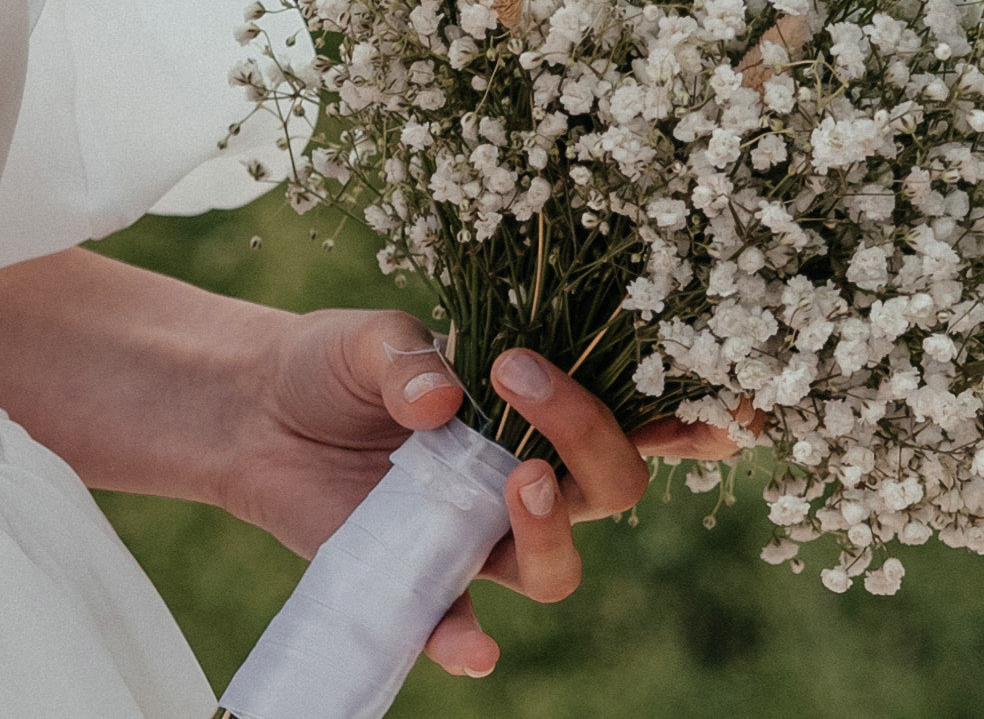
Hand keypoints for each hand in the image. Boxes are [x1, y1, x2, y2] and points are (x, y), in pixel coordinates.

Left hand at [222, 308, 739, 678]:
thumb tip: (443, 397)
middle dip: (591, 436)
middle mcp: (528, 475)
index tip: (728, 406)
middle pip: (611, 486)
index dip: (691, 417)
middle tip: (527, 380)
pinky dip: (467, 639)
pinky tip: (470, 644)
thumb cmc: (336, 364)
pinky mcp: (421, 580)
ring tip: (517, 481)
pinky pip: (458, 625)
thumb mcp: (367, 339)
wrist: (255, 413)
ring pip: (555, 565)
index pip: (634, 414)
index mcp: (538, 406)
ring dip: (552, 530)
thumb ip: (407, 358)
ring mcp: (478, 534)